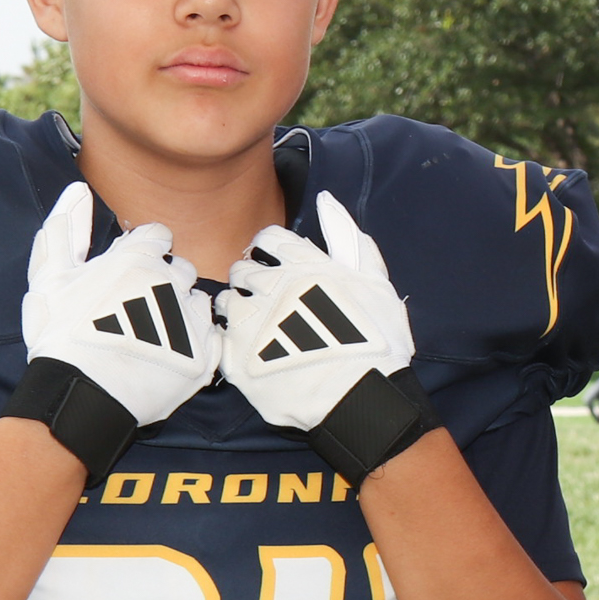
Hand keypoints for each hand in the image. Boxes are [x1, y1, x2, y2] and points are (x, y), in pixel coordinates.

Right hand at [19, 183, 216, 428]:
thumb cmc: (61, 334)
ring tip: (149, 336)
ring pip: (197, 302)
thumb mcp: (51, 275)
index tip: (126, 277)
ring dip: (180, 312)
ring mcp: (193, 318)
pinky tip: (168, 354)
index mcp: (140, 258)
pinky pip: (212, 336)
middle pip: (180, 269)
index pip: (158, 237)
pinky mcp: (206, 353)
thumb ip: (66, 228)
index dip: (141, 255)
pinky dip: (195, 343)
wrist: (80, 394)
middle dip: (162, 283)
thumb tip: (78, 188)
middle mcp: (174, 281)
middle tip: (133, 312)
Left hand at [219, 194, 418, 432]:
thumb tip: (327, 200)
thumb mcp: (375, 281)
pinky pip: (221, 339)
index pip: (268, 240)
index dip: (272, 251)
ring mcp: (252, 322)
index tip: (279, 266)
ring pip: (228, 302)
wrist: (363, 399)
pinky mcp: (238, 357)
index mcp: (303, 264)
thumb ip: (349, 238)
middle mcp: (271, 286)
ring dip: (241, 311)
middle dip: (253, 280)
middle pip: (243, 269)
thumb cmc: (377, 341)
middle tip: (272, 301)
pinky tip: (253, 351)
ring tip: (262, 329)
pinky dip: (232, 342)